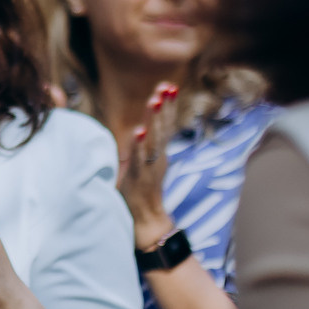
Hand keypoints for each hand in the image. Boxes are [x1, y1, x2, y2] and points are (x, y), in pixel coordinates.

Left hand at [117, 83, 179, 250]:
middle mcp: (157, 157)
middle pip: (163, 128)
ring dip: (153, 120)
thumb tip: (139, 127)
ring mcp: (149, 167)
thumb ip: (142, 146)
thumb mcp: (142, 163)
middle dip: (164, 107)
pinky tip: (139, 132)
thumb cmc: (138, 191)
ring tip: (154, 100)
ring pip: (153, 140)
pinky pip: (139, 160)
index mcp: (158, 152)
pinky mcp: (139, 179)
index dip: (168, 106)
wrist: (145, 222)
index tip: (169, 86)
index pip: (165, 124)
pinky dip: (139, 146)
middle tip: (166, 87)